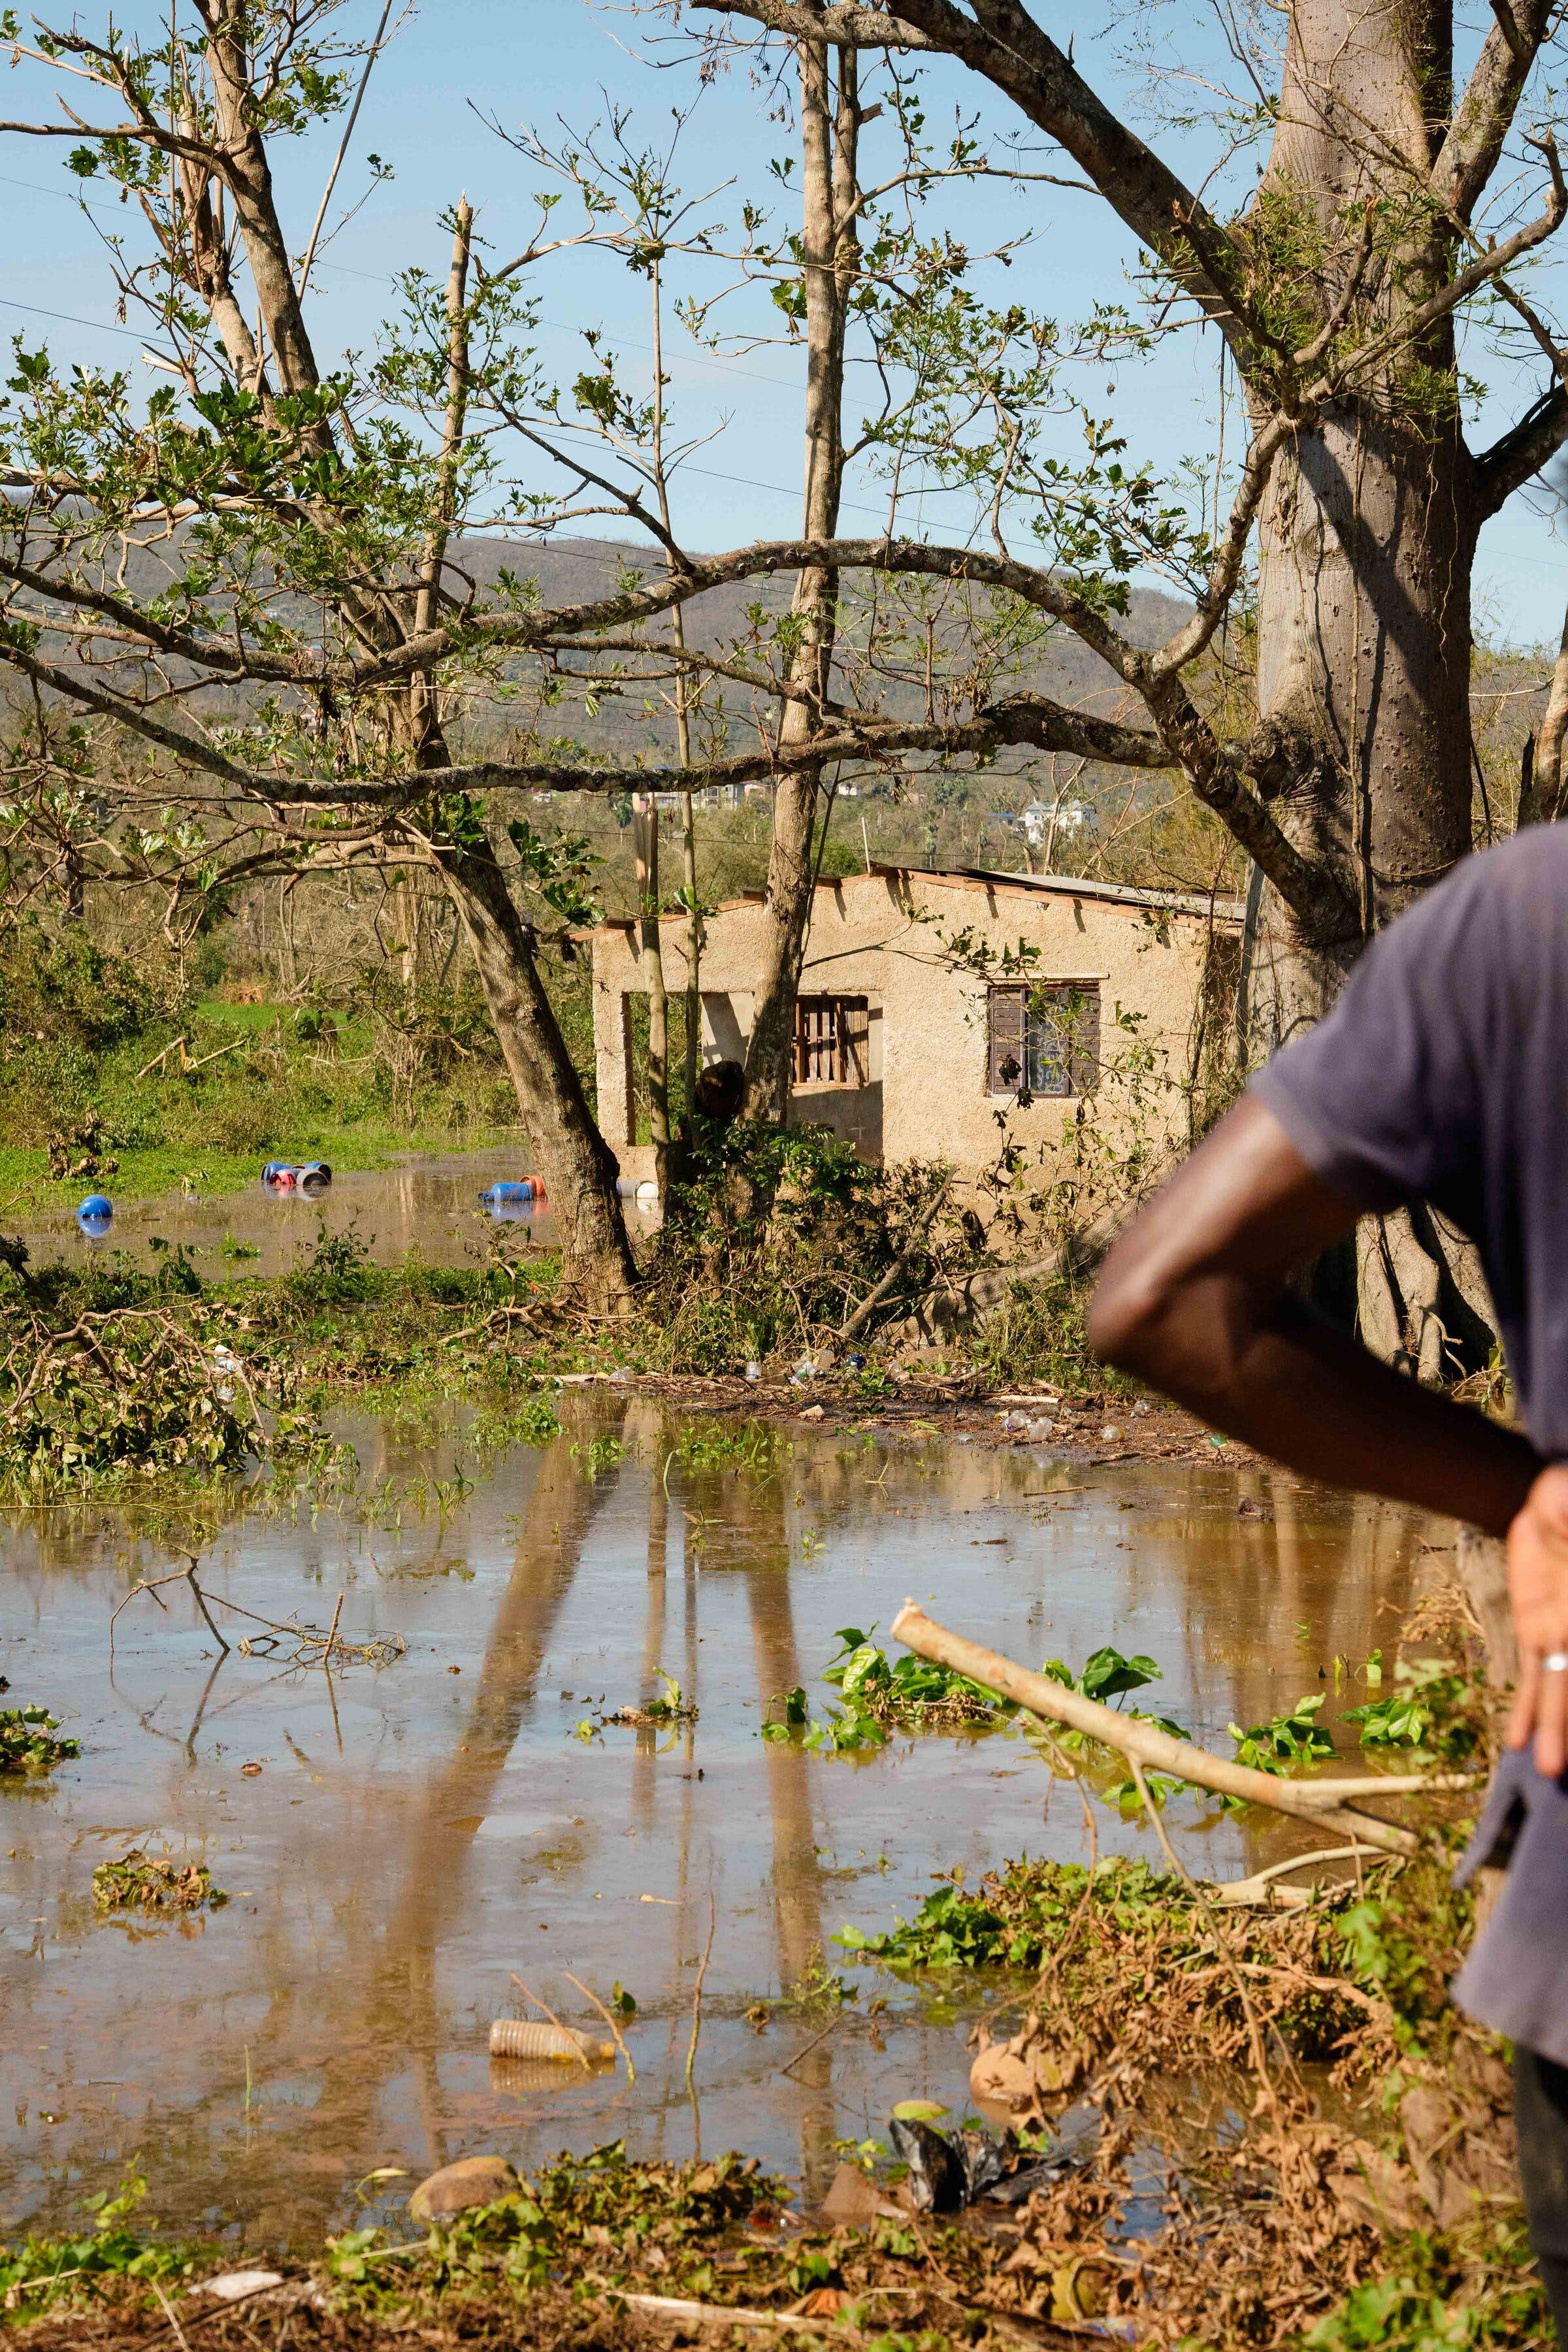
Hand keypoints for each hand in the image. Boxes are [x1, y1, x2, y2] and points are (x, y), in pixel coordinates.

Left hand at [1506, 1464, 1567, 1773]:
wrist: (1554, 1501)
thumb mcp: (1566, 1507)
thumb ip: (1564, 1516)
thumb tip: (1556, 1519)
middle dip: (1567, 1726)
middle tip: (1561, 1770)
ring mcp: (1558, 1633)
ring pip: (1555, 1688)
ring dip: (1552, 1728)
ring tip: (1550, 1768)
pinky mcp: (1534, 1629)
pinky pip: (1531, 1674)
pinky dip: (1527, 1708)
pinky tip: (1517, 1740)